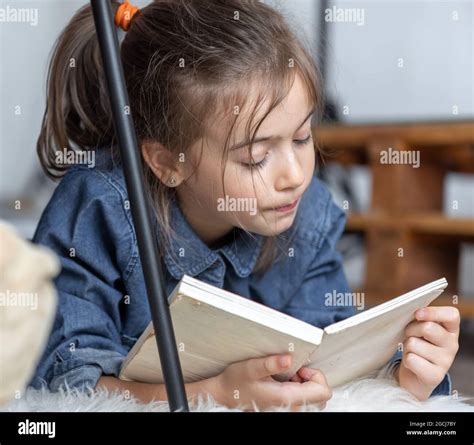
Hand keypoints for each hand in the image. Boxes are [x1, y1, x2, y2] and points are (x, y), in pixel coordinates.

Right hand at [212, 354, 331, 410]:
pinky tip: (284, 383)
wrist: (224, 394)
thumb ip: (271, 363)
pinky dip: (299, 390)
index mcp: (286, 398)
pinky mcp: (285, 409)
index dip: (315, 375)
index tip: (300, 368)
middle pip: (321, 396)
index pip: (322, 391)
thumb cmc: (236, 381)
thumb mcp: (251, 367)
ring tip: (287, 377)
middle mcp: (290, 408)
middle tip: (293, 372)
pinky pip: (304, 401)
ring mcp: (288, 410)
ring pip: (314, 399)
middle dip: (311, 379)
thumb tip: (289, 359)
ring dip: (305, 385)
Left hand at [395, 306, 459, 400]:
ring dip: (407, 346)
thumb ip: (421, 319)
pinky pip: (411, 359)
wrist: (415, 375)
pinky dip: (406, 360)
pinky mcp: (435, 376)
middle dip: (411, 329)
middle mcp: (453, 345)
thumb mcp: (421, 329)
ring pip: (414, 343)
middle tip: (410, 335)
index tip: (417, 314)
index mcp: (451, 329)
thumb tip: (415, 313)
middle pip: (427, 327)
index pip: (452, 315)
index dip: (433, 312)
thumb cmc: (417, 345)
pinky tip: (412, 364)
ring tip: (413, 352)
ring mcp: (446, 362)